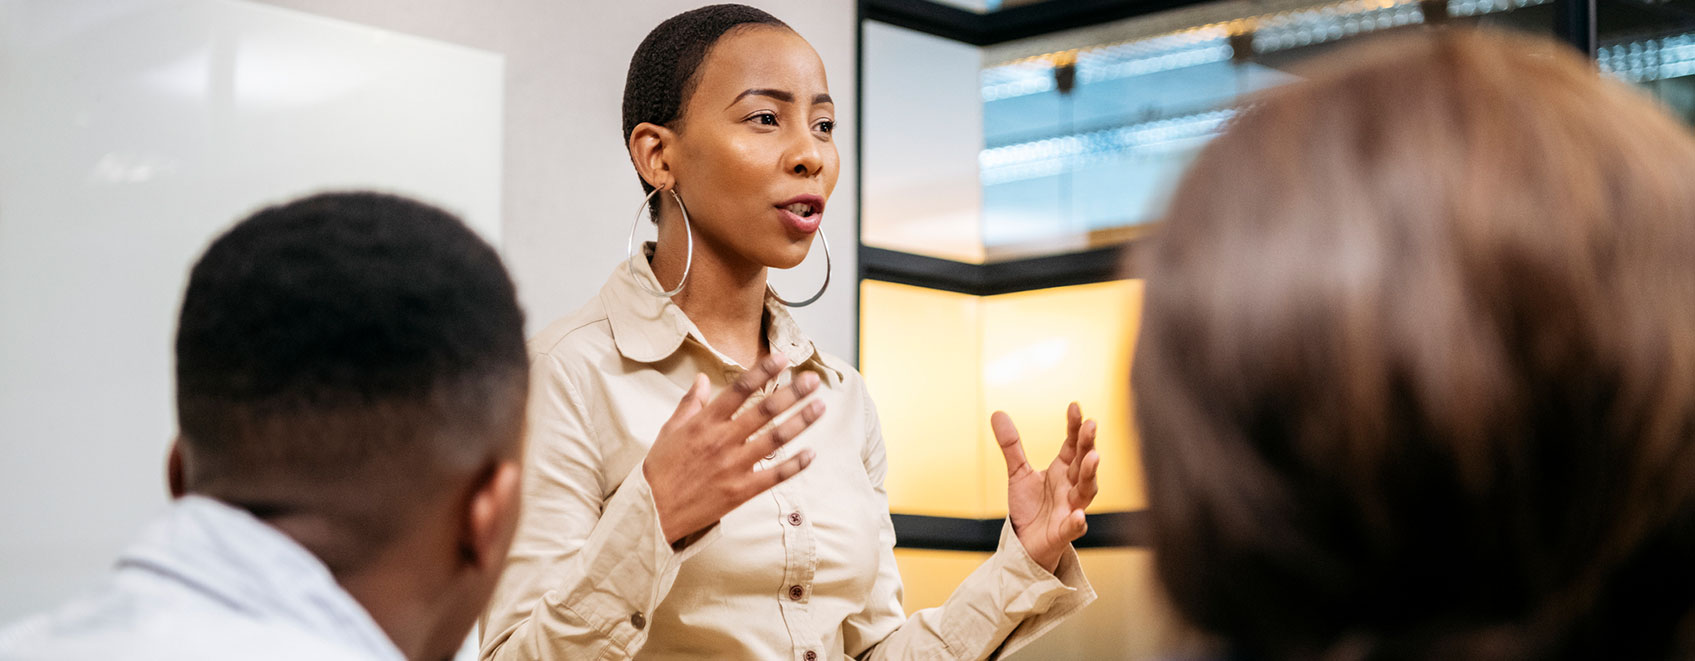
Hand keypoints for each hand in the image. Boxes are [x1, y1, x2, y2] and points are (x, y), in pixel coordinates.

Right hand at [644, 354, 825, 543]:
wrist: (654, 512)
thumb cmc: (660, 471)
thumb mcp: (669, 431)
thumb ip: (689, 404)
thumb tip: (700, 378)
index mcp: (704, 423)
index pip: (739, 389)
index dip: (763, 371)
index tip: (782, 358)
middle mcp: (722, 440)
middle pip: (764, 411)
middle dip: (792, 393)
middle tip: (812, 379)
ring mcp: (734, 466)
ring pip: (775, 439)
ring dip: (800, 422)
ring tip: (820, 407)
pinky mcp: (740, 491)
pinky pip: (774, 476)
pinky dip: (795, 465)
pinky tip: (811, 453)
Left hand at [993, 402, 1100, 572]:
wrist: (1026, 543)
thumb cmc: (1030, 508)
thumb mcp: (1018, 473)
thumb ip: (1011, 446)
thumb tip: (997, 413)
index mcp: (1064, 470)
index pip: (1072, 444)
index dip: (1075, 426)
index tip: (1075, 406)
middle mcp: (1072, 486)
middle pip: (1084, 462)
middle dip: (1088, 444)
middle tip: (1091, 425)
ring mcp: (1071, 508)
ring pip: (1086, 490)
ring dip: (1091, 474)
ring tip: (1093, 457)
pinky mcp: (1064, 532)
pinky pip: (1074, 527)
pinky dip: (1077, 522)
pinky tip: (1079, 516)